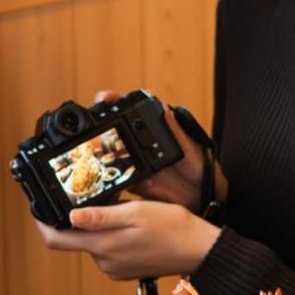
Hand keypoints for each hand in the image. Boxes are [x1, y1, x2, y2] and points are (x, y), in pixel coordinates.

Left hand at [35, 200, 220, 280]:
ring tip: (122, 208)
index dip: (42, 223)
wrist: (200, 251)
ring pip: (93, 242)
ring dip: (99, 225)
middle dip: (77, 217)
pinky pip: (108, 249)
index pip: (56, 240)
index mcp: (103, 246)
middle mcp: (104, 261)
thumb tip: (70, 216)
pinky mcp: (125, 270)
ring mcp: (114, 268)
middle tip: (96, 196)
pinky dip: (112, 235)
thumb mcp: (137, 212)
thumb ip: (101, 216)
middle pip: (74, 238)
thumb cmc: (174, 228)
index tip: (38, 207)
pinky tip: (132, 225)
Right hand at [92, 89, 226, 212]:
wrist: (203, 197)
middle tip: (92, 126)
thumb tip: (164, 108)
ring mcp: (134, 163)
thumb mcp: (191, 148)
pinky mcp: (133, 183)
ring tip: (98, 155)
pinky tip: (115, 182)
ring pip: (110, 157)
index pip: (130, 112)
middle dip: (99, 130)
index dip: (114, 103)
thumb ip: (176, 130)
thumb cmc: (201, 168)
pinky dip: (112, 182)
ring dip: (102, 156)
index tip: (104, 98)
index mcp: (154, 131)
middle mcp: (140, 145)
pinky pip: (116, 182)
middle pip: (112, 133)